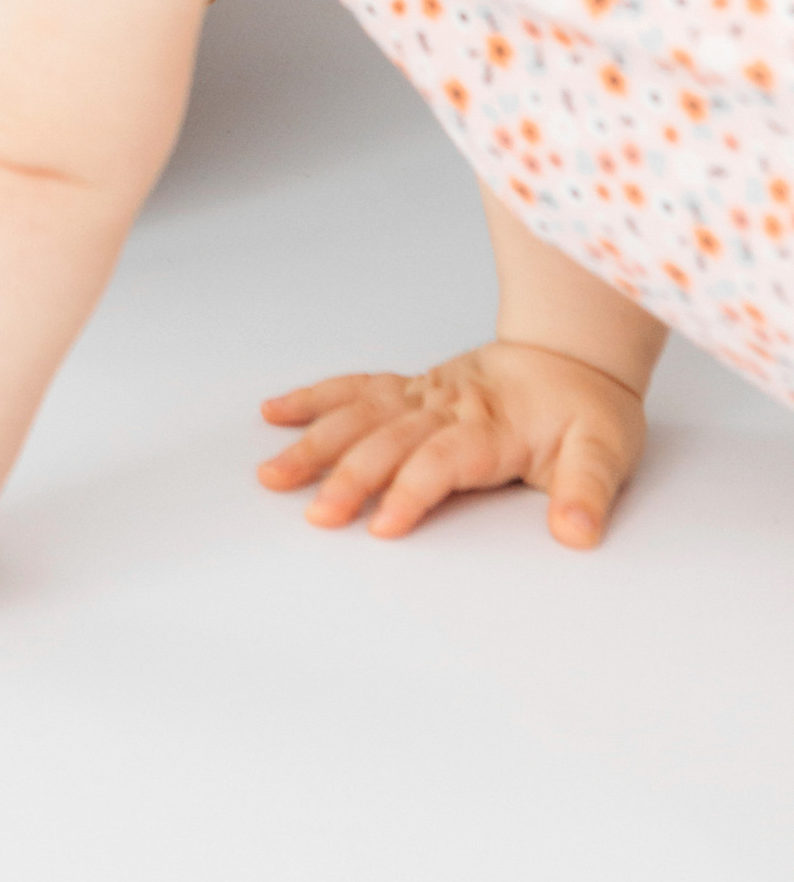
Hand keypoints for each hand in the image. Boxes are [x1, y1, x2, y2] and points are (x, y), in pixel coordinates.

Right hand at [258, 341, 648, 547]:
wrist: (573, 350)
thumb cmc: (587, 405)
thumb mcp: (607, 448)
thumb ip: (588, 490)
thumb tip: (576, 531)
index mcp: (491, 424)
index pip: (440, 459)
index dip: (410, 491)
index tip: (382, 525)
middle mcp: (447, 405)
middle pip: (387, 440)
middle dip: (348, 478)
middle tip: (316, 514)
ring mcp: (423, 393)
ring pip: (359, 415)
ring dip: (315, 443)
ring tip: (274, 474)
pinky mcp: (410, 388)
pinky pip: (355, 389)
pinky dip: (314, 399)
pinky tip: (276, 412)